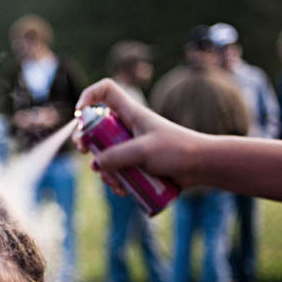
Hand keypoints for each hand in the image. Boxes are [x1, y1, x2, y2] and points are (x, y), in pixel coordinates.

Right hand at [75, 78, 205, 190]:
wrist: (202, 166)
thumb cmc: (176, 150)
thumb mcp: (143, 151)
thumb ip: (116, 157)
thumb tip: (94, 166)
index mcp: (131, 113)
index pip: (105, 91)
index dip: (89, 96)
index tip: (80, 114)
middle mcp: (128, 127)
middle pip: (97, 128)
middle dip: (87, 141)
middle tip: (83, 152)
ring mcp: (131, 146)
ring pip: (105, 155)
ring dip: (104, 171)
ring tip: (115, 183)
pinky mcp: (137, 164)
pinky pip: (118, 170)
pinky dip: (116, 181)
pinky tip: (123, 190)